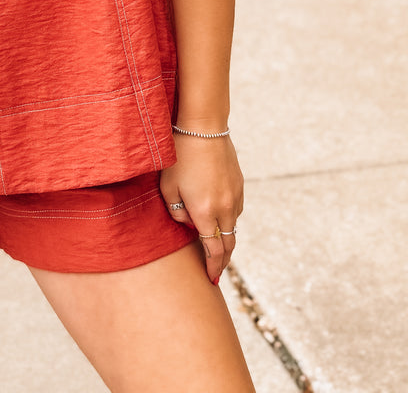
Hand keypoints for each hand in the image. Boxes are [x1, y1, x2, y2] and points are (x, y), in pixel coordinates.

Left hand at [159, 132, 243, 284]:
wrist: (203, 127)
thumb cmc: (179, 156)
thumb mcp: (167, 187)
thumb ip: (177, 213)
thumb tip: (188, 224)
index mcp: (205, 213)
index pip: (213, 251)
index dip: (213, 268)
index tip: (211, 280)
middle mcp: (225, 208)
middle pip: (229, 245)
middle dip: (222, 262)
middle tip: (216, 273)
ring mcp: (235, 195)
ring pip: (233, 227)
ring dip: (226, 240)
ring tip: (216, 248)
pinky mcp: (239, 184)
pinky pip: (236, 209)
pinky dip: (229, 220)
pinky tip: (220, 219)